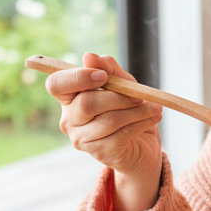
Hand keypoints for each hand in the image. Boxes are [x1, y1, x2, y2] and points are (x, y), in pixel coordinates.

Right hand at [45, 51, 162, 210]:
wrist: (142, 144)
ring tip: (154, 107)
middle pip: (86, 103)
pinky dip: (143, 122)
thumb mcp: (122, 84)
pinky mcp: (101, 153)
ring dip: (137, 111)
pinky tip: (154, 117)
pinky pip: (122, 134)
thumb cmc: (127, 109)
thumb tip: (89, 56)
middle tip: (140, 96)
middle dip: (118, 97)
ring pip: (109, 120)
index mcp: (69, 98)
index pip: (56, 84)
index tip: (103, 76)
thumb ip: (108, 69)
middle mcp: (69, 120)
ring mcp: (82, 140)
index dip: (78, 78)